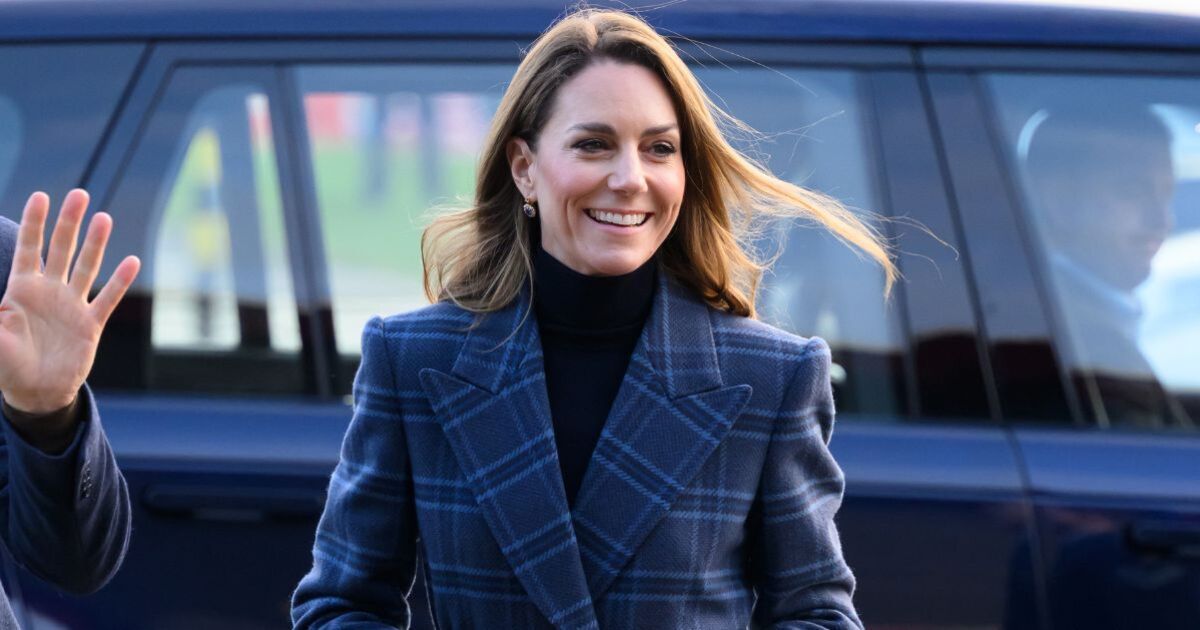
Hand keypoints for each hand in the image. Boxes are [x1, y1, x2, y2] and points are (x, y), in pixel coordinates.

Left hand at [0, 190, 139, 413]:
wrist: (35, 392)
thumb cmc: (7, 364)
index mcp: (22, 289)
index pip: (29, 248)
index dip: (34, 223)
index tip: (41, 196)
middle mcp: (49, 291)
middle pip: (61, 249)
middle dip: (68, 222)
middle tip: (78, 194)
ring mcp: (72, 306)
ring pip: (87, 267)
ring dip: (95, 243)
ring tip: (104, 218)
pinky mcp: (90, 324)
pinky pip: (107, 299)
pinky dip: (120, 281)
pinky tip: (131, 261)